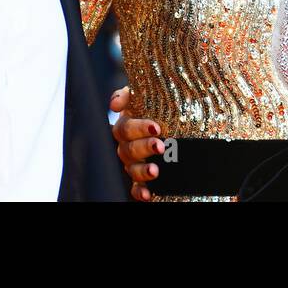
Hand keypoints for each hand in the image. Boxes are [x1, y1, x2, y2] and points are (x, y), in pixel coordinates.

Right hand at [109, 85, 164, 200]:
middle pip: (129, 148)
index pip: (126, 127)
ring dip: (142, 171)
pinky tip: (148, 194)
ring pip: (131, 169)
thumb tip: (114, 104)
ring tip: (155, 171)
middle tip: (161, 146)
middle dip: (144, 147)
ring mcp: (132, 164)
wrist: (174, 121)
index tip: (157, 127)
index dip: (139, 127)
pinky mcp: (140, 180)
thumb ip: (130, 93)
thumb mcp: (149, 94)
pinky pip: (135, 188)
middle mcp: (127, 145)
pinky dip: (139, 192)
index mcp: (127, 125)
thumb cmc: (158, 105)